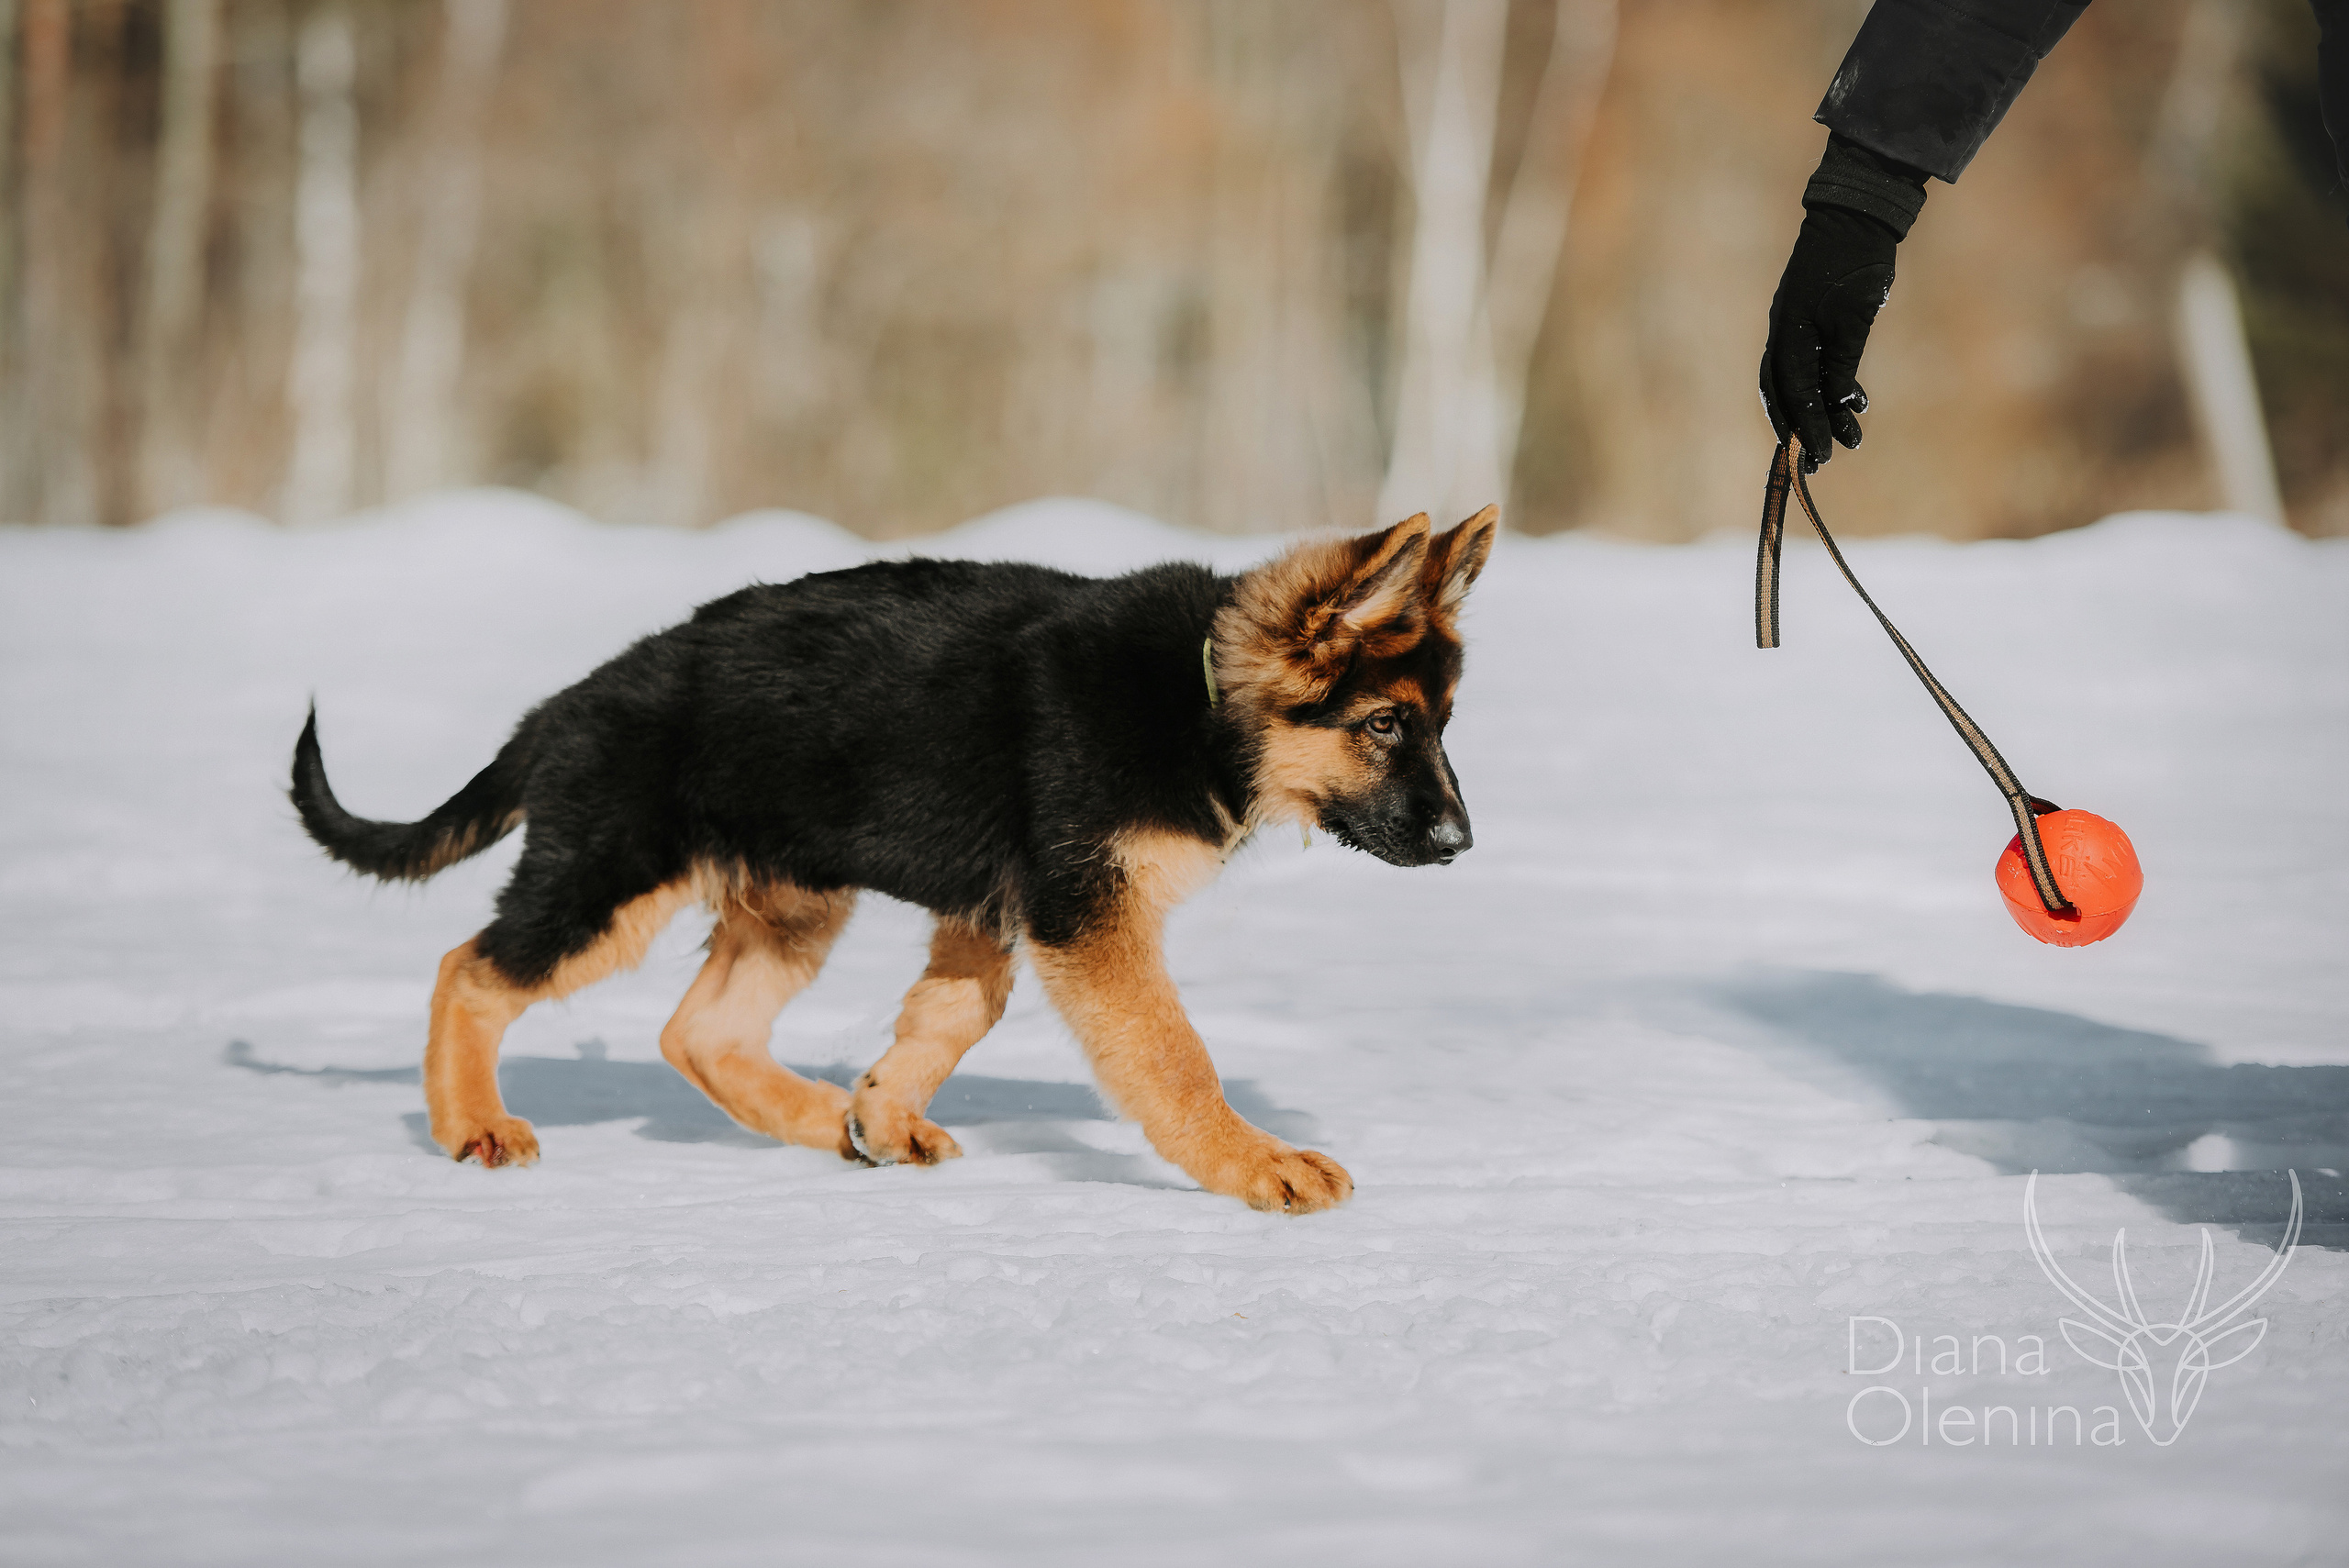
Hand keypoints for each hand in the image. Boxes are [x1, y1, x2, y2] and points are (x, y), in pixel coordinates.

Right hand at [1759, 204, 1898, 471]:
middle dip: (1801, 430)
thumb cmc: (1855, 263)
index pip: (1794, 394)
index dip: (1807, 428)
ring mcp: (1794, 327)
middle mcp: (1784, 335)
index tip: (1822, 456)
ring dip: (1820, 413)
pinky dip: (1829, 388)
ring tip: (1850, 438)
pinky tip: (1853, 402)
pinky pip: (1812, 365)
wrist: (1857, 215)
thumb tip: (1834, 407)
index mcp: (1789, 335)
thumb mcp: (1853, 320)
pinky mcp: (1810, 321)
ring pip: (1799, 383)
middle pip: (1784, 396)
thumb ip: (1841, 365)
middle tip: (1821, 462)